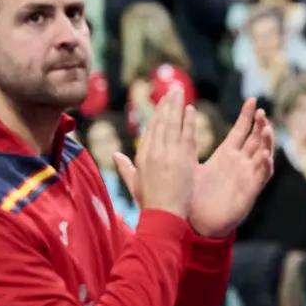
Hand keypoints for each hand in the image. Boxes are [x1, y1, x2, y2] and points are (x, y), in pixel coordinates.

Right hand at [114, 87, 197, 218]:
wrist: (163, 215)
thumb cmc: (149, 203)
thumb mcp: (134, 184)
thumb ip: (125, 167)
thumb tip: (115, 154)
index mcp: (142, 156)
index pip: (151, 129)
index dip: (157, 114)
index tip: (163, 102)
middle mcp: (154, 152)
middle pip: (161, 122)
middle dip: (167, 104)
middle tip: (173, 89)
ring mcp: (169, 154)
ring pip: (173, 124)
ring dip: (177, 106)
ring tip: (181, 92)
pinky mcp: (183, 159)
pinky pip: (186, 134)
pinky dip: (188, 121)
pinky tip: (191, 109)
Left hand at [186, 99, 275, 237]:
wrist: (196, 224)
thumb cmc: (192, 197)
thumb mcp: (187, 166)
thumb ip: (184, 147)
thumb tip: (174, 125)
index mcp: (226, 155)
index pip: (241, 130)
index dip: (247, 116)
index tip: (252, 100)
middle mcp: (240, 163)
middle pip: (256, 138)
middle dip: (261, 124)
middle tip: (261, 111)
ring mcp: (247, 175)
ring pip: (264, 153)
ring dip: (267, 141)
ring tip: (266, 128)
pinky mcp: (251, 190)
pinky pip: (263, 175)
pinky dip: (266, 165)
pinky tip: (265, 155)